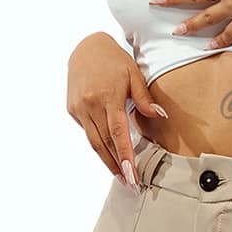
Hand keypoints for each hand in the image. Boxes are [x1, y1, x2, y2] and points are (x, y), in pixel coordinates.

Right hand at [66, 33, 166, 185]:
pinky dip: (99, 144)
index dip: (124, 156)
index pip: (118, 133)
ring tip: (121, 176)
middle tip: (130, 184)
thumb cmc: (114, 60)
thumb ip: (144, 98)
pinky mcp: (72, 109)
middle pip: (104, 143)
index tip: (131, 174)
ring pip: (94, 142)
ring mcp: (78, 108)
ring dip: (107, 161)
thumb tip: (159, 116)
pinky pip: (87, 131)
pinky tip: (109, 154)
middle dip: (117, 166)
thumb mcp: (133, 74)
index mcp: (108, 96)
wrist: (85, 48)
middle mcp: (90, 105)